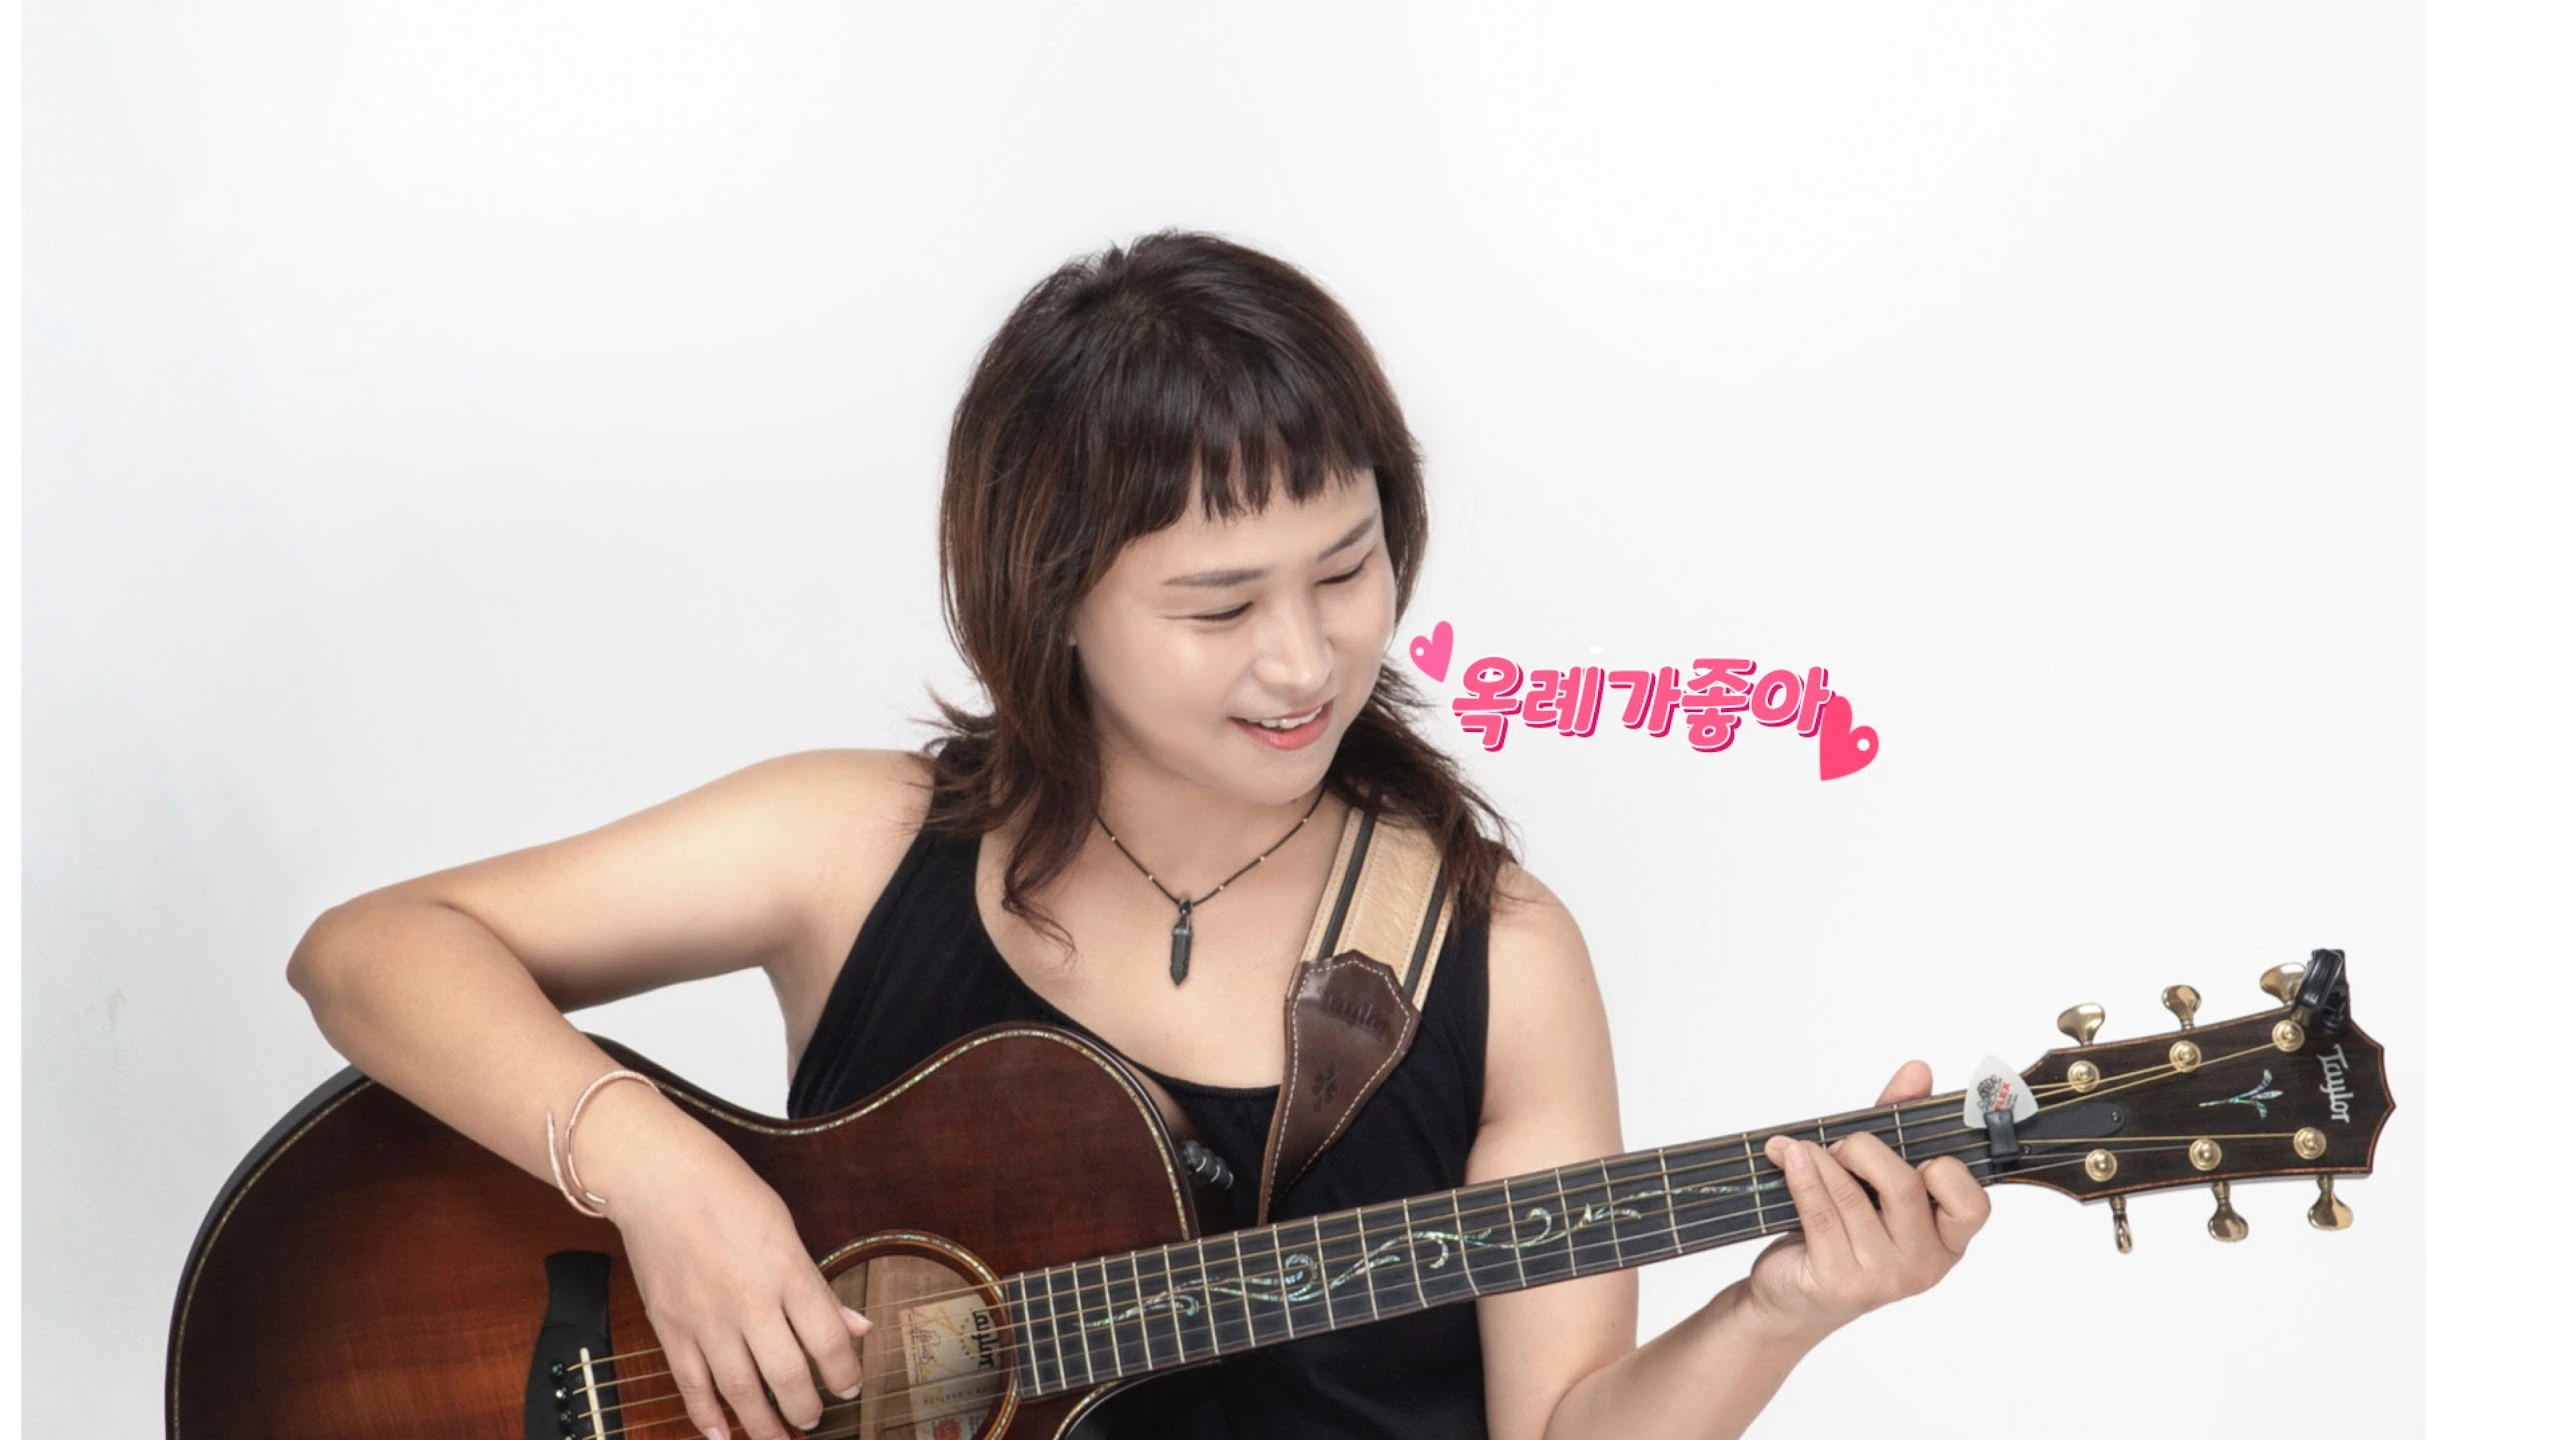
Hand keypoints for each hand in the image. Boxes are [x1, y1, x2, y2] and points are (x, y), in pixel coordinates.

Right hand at [584, 1091, 870, 1439]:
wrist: (657, 1178)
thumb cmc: (727, 1193)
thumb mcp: (786, 1229)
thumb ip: (818, 1287)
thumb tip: (856, 1327)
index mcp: (787, 1271)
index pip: (828, 1340)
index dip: (845, 1372)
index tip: (850, 1385)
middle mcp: (749, 1301)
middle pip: (787, 1376)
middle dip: (806, 1408)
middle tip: (814, 1418)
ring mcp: (706, 1319)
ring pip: (741, 1391)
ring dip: (764, 1425)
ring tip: (780, 1437)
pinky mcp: (670, 1327)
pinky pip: (690, 1384)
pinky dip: (706, 1416)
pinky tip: (721, 1434)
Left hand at [1735, 1061, 1990, 1348]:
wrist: (1793, 1296)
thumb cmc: (1843, 1232)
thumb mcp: (1875, 1179)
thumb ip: (1900, 1124)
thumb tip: (1917, 1070)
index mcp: (1947, 1241)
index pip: (1973, 1204)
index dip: (1946, 1171)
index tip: (1916, 1154)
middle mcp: (1922, 1265)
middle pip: (1904, 1186)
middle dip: (1865, 1149)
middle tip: (1841, 1146)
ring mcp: (1881, 1278)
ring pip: (1853, 1197)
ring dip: (1820, 1159)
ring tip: (1800, 1148)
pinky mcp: (1837, 1281)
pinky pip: (1819, 1214)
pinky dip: (1800, 1176)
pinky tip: (1786, 1157)